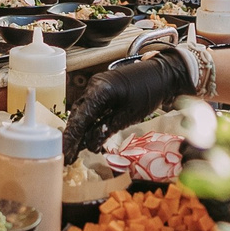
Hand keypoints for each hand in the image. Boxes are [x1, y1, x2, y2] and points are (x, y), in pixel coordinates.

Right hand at [58, 44, 199, 161]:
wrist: (163, 74)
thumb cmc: (150, 92)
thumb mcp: (129, 115)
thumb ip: (107, 129)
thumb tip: (90, 144)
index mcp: (100, 90)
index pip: (81, 118)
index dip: (72, 137)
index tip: (66, 153)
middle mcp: (94, 86)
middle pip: (78, 115)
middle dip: (73, 136)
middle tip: (68, 156)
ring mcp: (97, 86)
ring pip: (83, 112)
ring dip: (79, 131)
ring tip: (74, 151)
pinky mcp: (102, 90)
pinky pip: (91, 108)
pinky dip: (88, 123)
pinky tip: (86, 137)